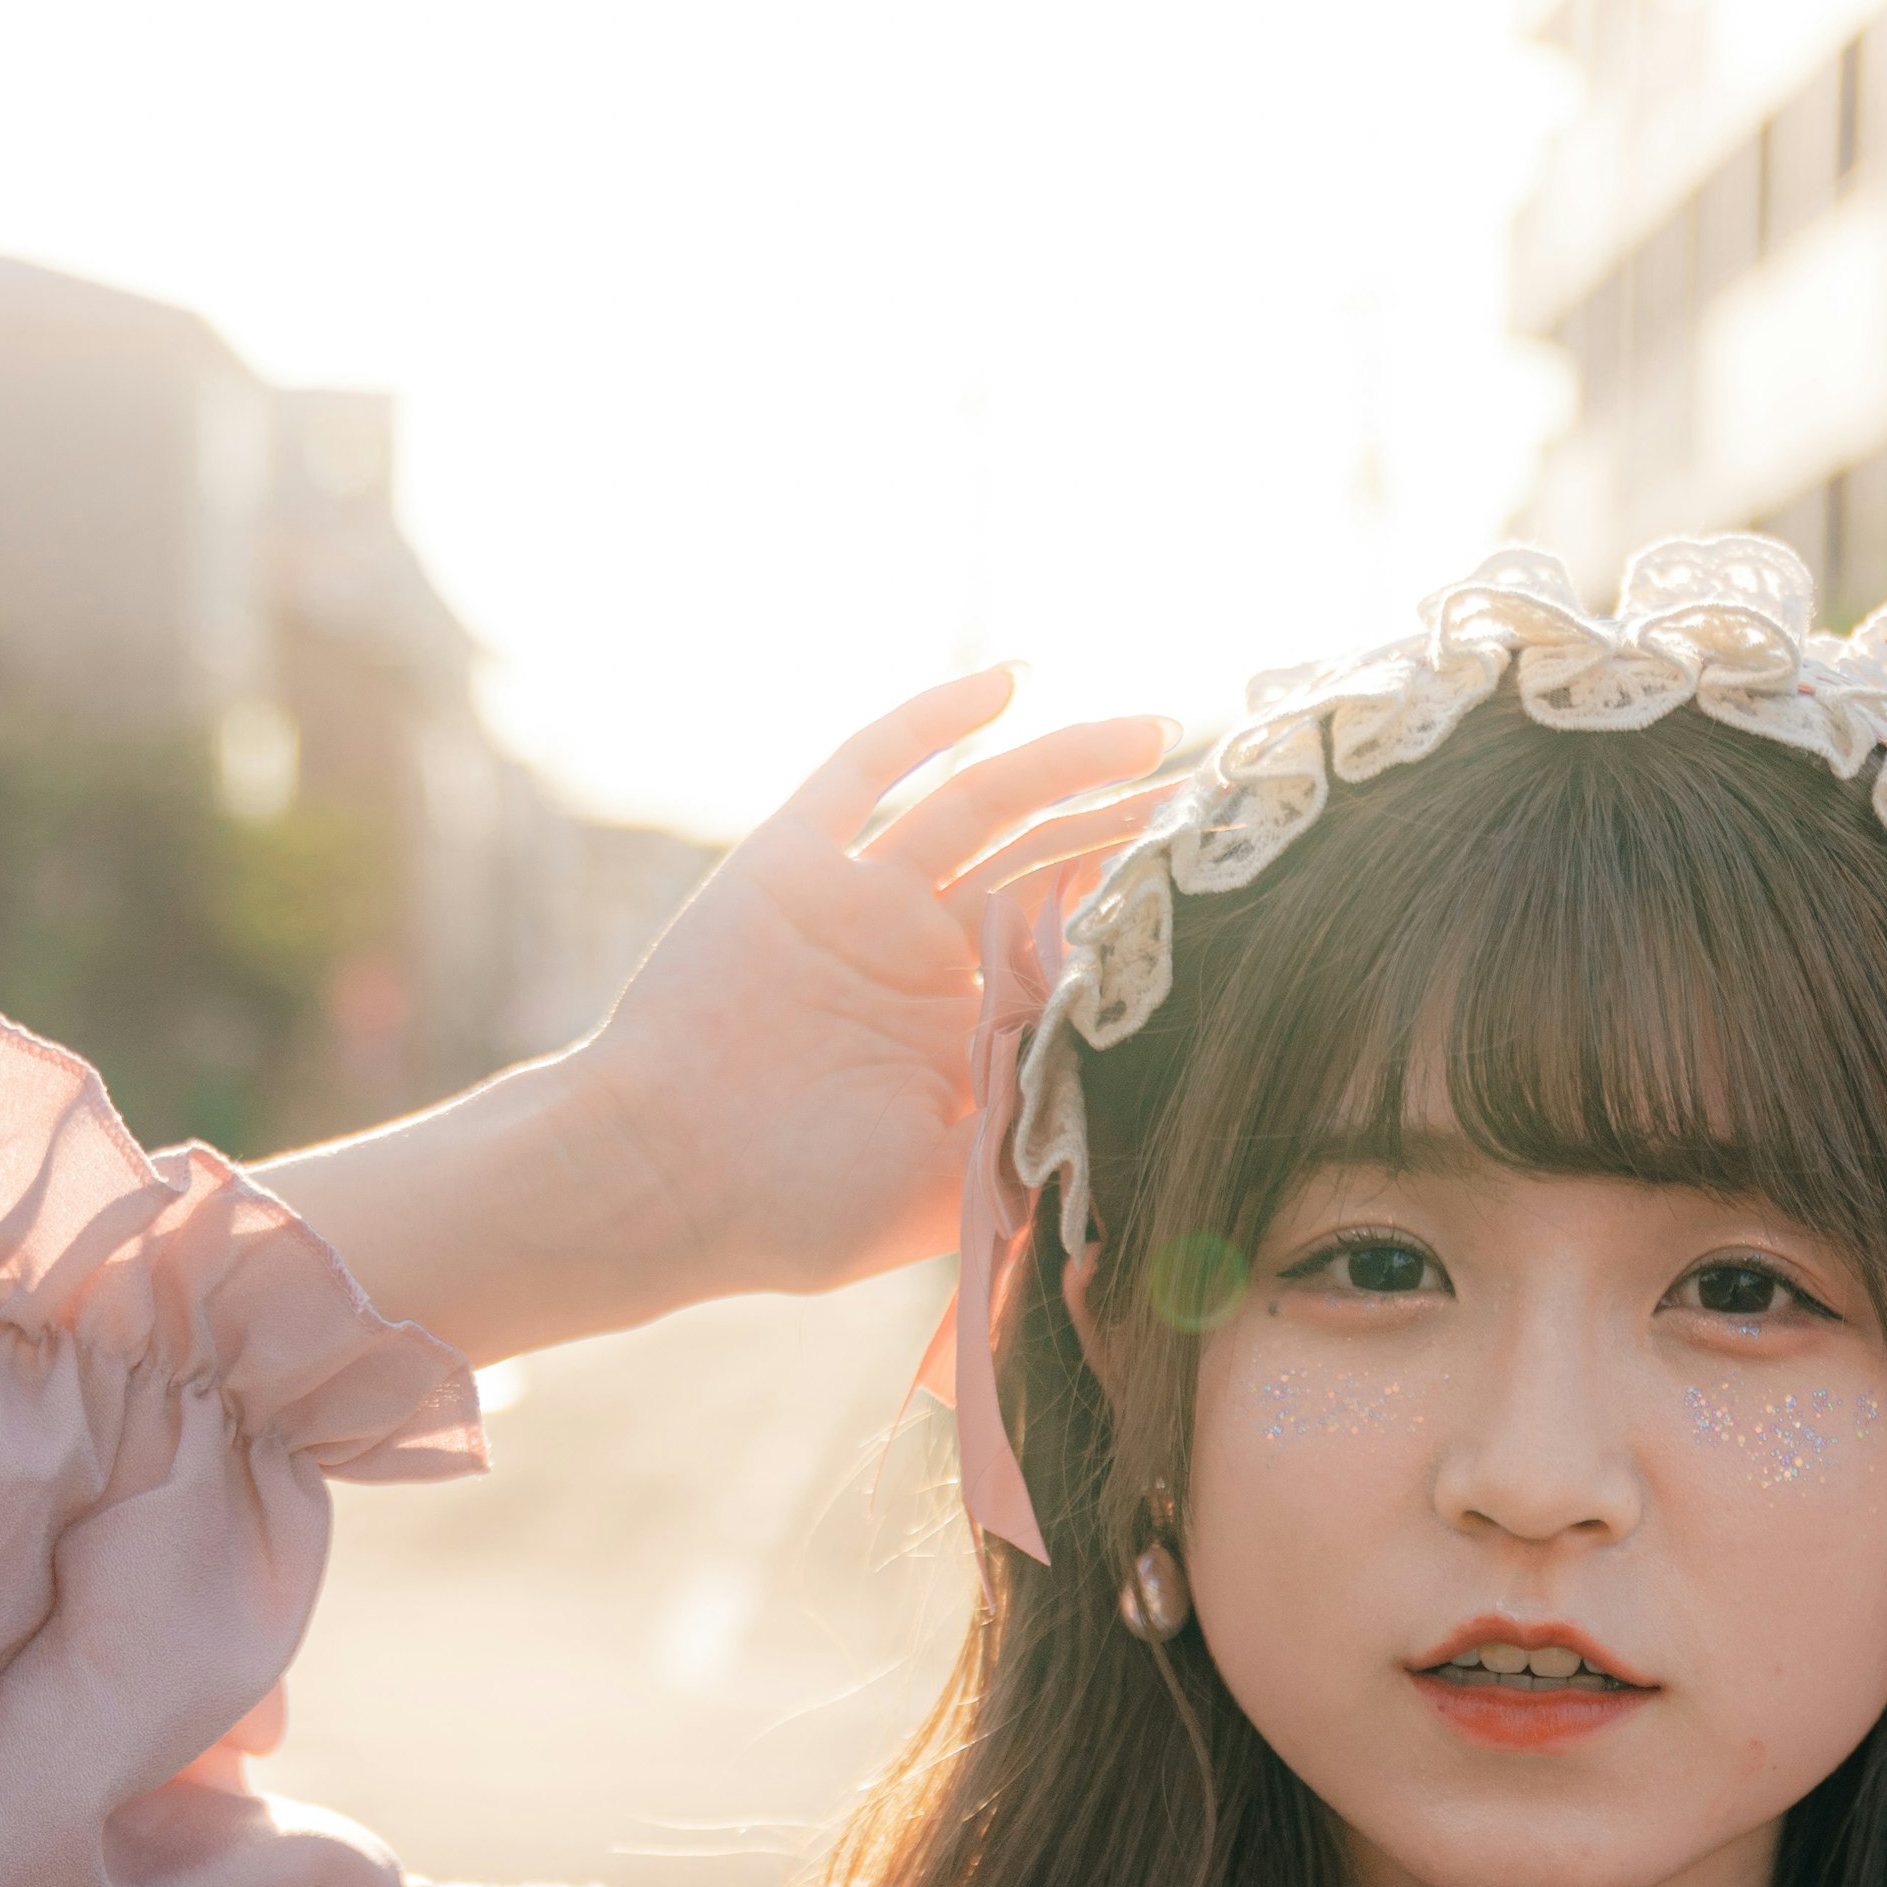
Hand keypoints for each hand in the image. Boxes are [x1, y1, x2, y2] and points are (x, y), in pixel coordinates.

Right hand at [262, 674, 1170, 1364]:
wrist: (660, 1181)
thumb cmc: (798, 1207)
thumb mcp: (956, 1186)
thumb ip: (1040, 1137)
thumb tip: (1160, 1130)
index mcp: (964, 1031)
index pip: (1074, 947)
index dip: (1142, 912)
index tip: (1226, 887)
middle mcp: (921, 956)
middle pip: (1047, 863)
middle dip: (1129, 828)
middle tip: (1218, 796)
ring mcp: (859, 903)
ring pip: (983, 808)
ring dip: (1066, 764)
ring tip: (1154, 734)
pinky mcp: (793, 862)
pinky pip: (868, 770)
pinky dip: (932, 720)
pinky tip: (1005, 680)